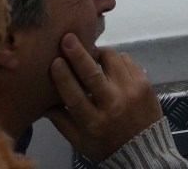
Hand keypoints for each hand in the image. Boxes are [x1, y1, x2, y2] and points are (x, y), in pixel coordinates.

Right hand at [47, 33, 162, 161]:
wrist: (145, 148)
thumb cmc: (106, 144)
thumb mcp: (80, 141)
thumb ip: (61, 121)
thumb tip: (42, 102)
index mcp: (94, 123)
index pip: (76, 97)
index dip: (64, 78)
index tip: (55, 61)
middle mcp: (113, 105)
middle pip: (93, 75)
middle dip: (78, 54)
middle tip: (67, 38)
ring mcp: (131, 92)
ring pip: (111, 59)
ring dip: (98, 52)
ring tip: (91, 52)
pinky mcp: (144, 82)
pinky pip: (126, 59)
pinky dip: (115, 58)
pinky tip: (109, 65)